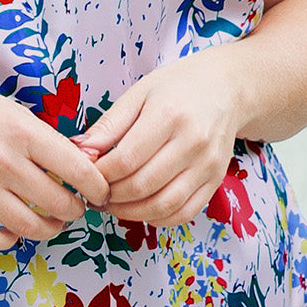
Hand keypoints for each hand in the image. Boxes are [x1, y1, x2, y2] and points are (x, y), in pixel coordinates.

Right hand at [0, 75, 110, 250]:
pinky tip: (13, 230)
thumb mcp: (11, 111)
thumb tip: (82, 165)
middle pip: (59, 204)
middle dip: (76, 211)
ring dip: (50, 229)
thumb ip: (44, 138)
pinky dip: (10, 240)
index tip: (100, 192)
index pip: (78, 170)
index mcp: (22, 132)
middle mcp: (2, 161)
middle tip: (76, 208)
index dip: (98, 187)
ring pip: (30, 226)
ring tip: (52, 222)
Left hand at [76, 51, 241, 226]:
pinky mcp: (216, 180)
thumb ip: (109, 125)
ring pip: (163, 205)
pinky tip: (140, 210)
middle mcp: (193, 142)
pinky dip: (158, 219)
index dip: (100, 174)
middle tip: (95, 193)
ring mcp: (208, 165)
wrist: (226, 89)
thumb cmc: (177, 88)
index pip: (125, 159)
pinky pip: (184, 213)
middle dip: (112, 196)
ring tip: (113, 205)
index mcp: (168, 115)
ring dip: (131, 213)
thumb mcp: (138, 94)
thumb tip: (80, 151)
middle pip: (143, 185)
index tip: (86, 175)